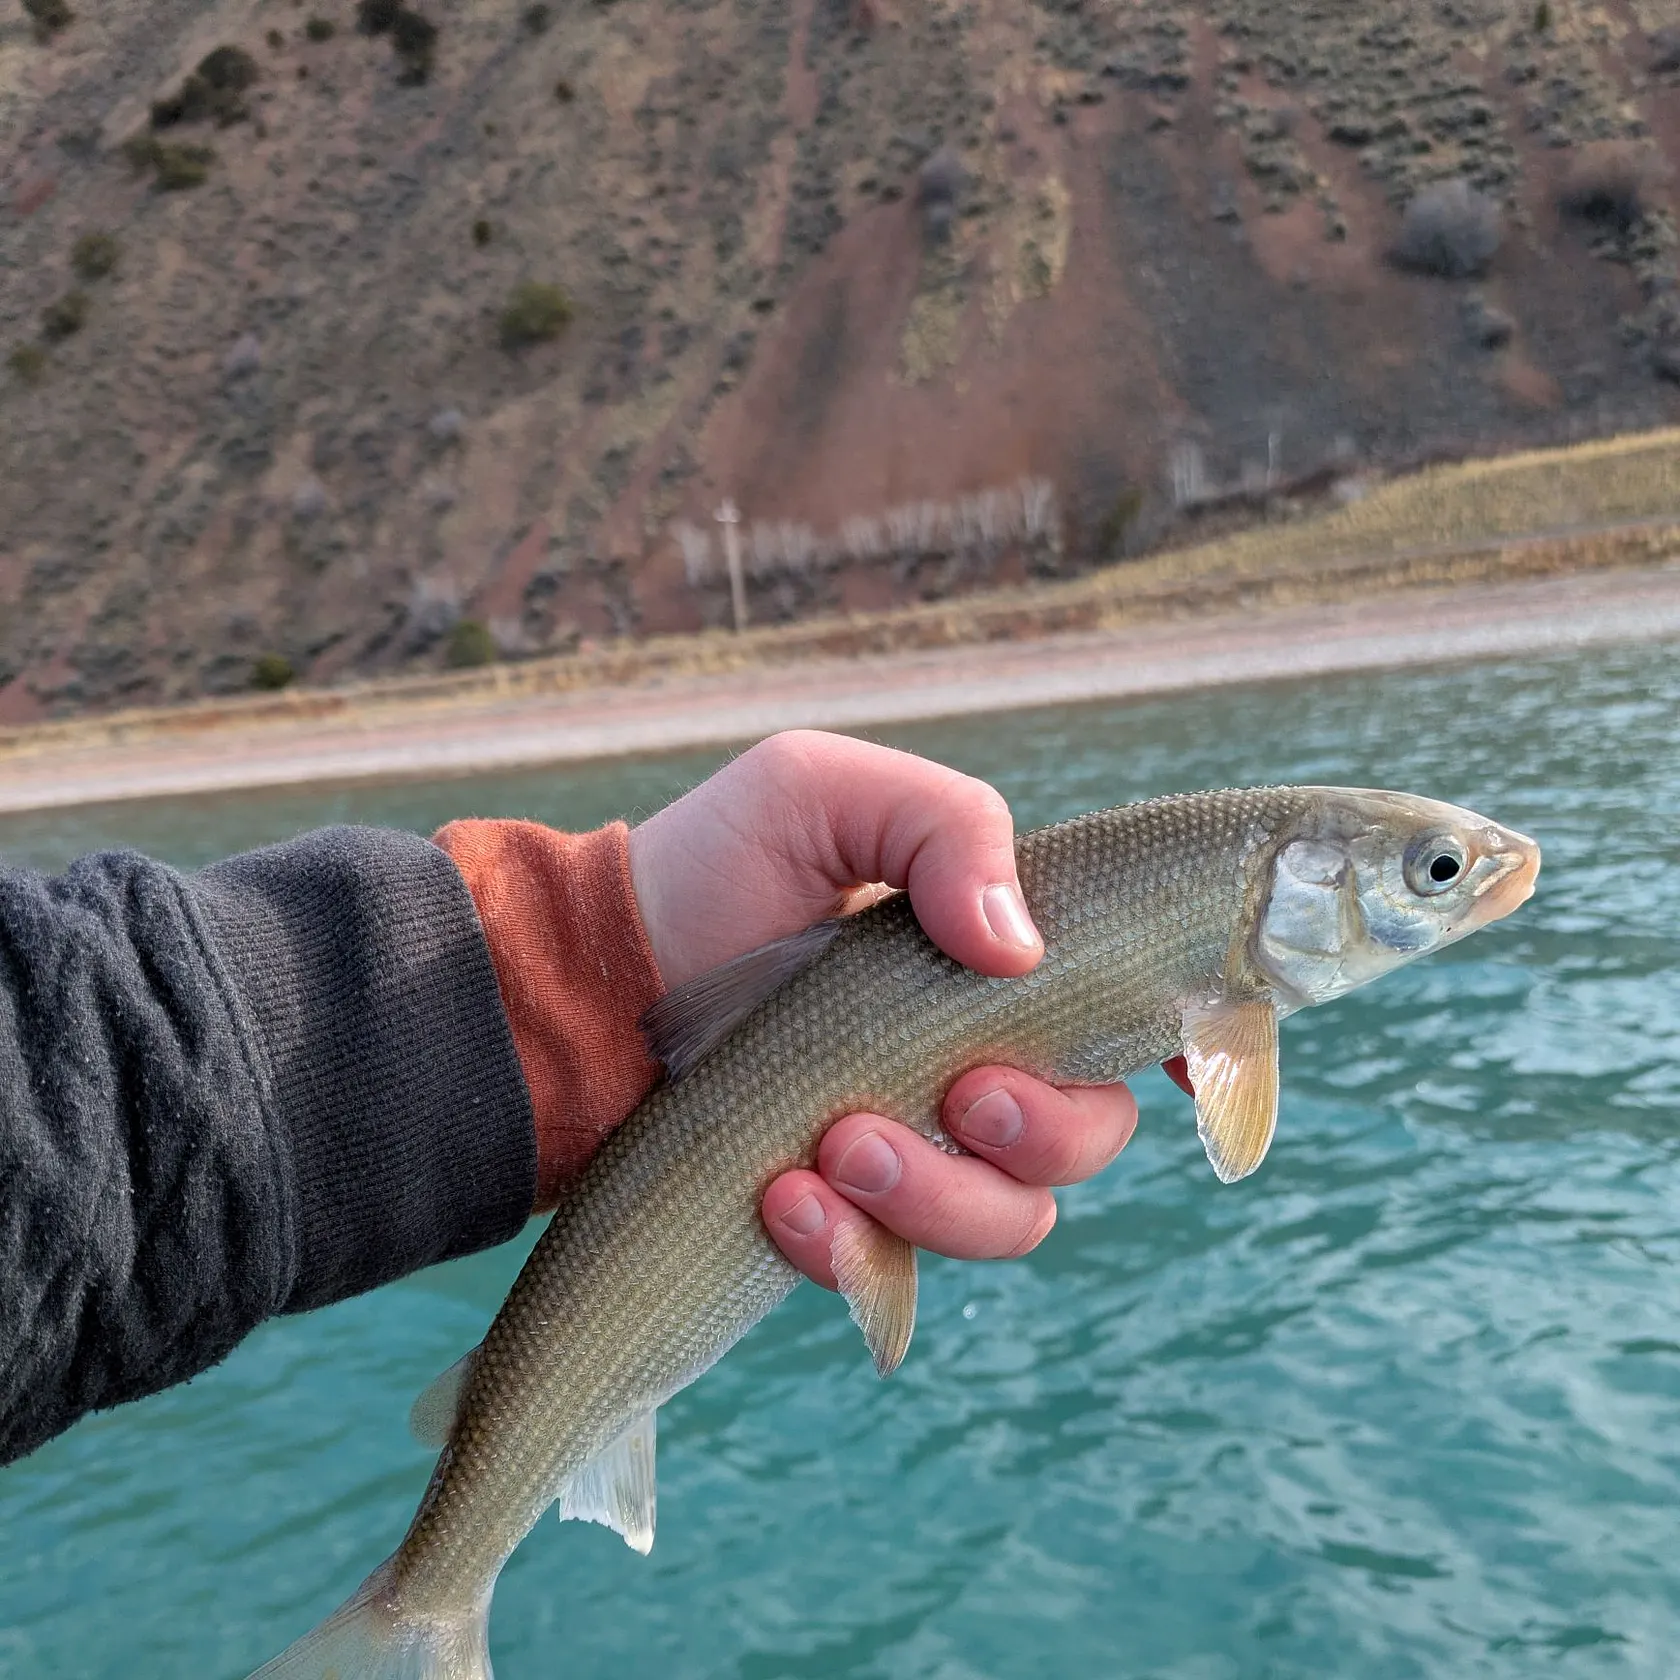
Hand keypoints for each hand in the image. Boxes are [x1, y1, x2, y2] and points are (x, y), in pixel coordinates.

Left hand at [627, 731, 1138, 1290]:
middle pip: (1092, 1134)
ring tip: (834, 1144)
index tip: (1177, 1068)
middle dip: (1037, 1131)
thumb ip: (944, 827)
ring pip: (1015, 1219)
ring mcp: (916, 1149)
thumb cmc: (713, 869)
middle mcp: (975, 1060)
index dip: (1195, 1048)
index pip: (1135, 1013)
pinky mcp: (845, 1222)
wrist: (591, 977)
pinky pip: (898, 1274)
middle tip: (951, 1094)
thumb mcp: (820, 792)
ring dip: (940, 1194)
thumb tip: (1021, 948)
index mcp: (994, 963)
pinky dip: (852, 1250)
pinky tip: (782, 1198)